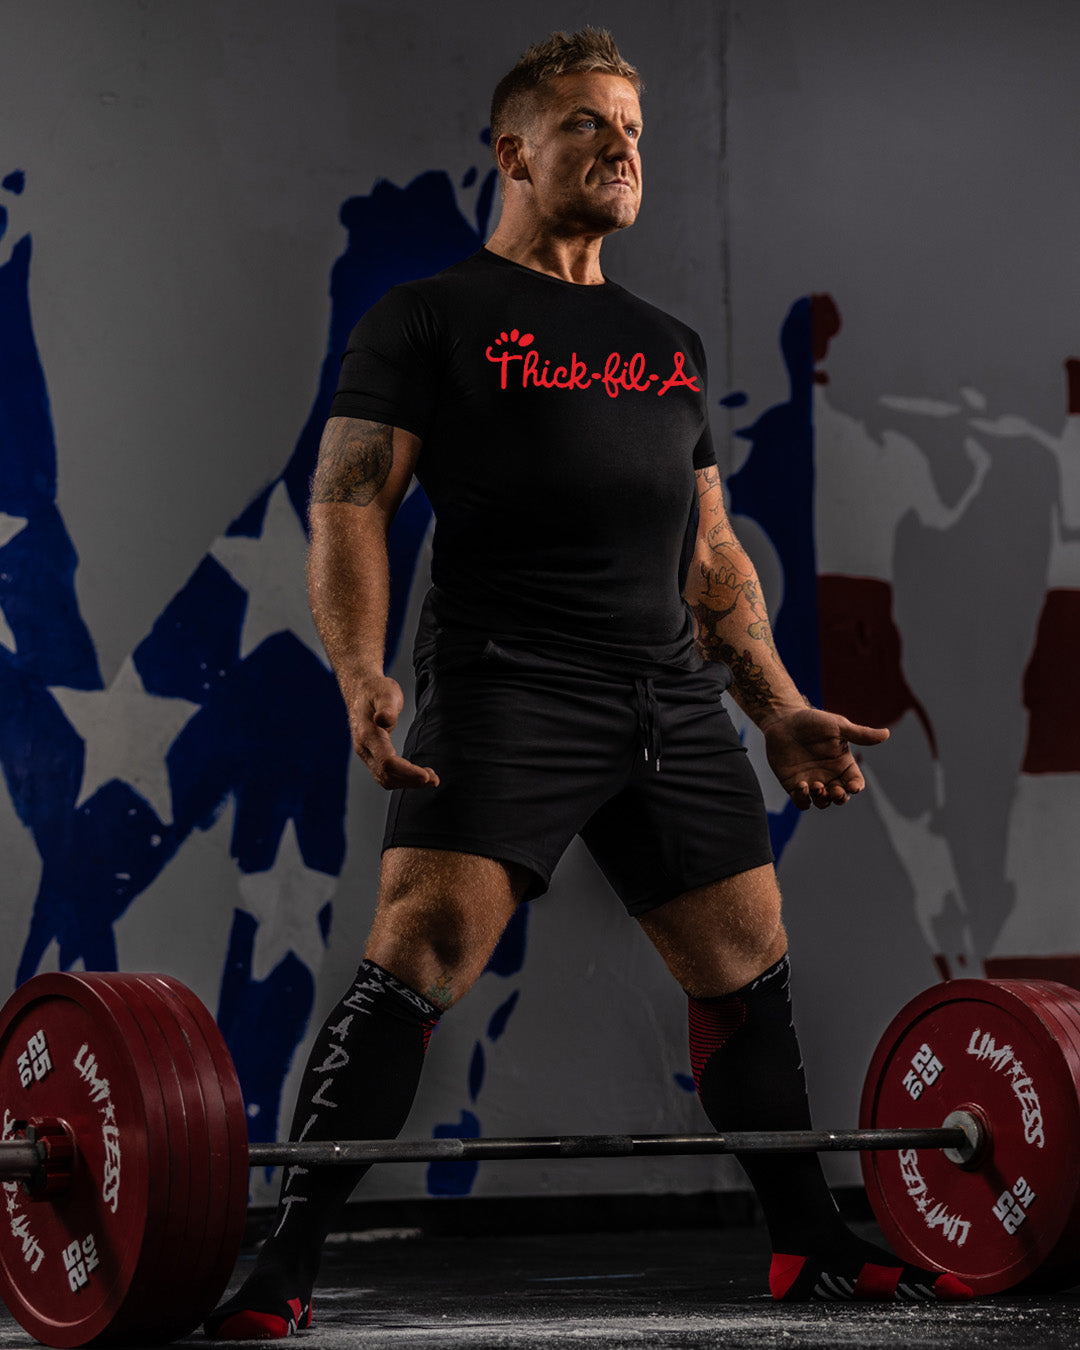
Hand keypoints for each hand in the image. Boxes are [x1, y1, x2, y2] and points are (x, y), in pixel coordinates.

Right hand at [346, 675, 439, 789]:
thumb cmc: (376, 690)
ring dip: (408, 783)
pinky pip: (385, 775)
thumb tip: (383, 720)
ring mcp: (366, 754)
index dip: (407, 771)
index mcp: (367, 734)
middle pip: (386, 775)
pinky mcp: (371, 755)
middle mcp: (364, 748)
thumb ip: (387, 707)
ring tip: (431, 778)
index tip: (426, 775)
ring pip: (385, 779)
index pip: (387, 762)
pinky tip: (419, 775)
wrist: (360, 690)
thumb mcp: (385, 693)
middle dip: (411, 781)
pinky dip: (402, 779)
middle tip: (435, 779)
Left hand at [761, 706, 888, 809]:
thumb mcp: (838, 726)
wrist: (784, 721)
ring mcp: (812, 782)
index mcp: (843, 764)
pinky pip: (802, 801)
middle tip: (834, 790)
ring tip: (816, 786)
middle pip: (841, 797)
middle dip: (840, 798)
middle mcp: (830, 776)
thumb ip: (860, 734)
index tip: (851, 785)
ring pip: (823, 802)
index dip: (856, 787)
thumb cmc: (813, 721)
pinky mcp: (794, 785)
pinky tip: (801, 786)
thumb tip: (886, 734)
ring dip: (822, 799)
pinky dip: (803, 799)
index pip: (856, 782)